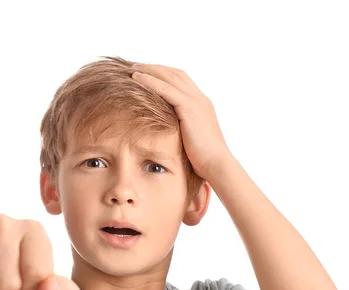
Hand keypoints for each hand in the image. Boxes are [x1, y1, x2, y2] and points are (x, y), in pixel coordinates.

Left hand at [130, 63, 230, 180]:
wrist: (216, 165)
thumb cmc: (204, 161)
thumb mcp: (191, 142)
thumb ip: (182, 133)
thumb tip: (169, 139)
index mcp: (202, 105)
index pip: (182, 82)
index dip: (164, 75)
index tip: (148, 74)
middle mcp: (200, 99)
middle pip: (175, 74)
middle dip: (155, 68)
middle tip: (136, 66)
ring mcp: (196, 102)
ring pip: (169, 77)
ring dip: (150, 70)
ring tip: (132, 68)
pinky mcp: (189, 108)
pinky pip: (166, 89)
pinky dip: (150, 81)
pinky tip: (136, 78)